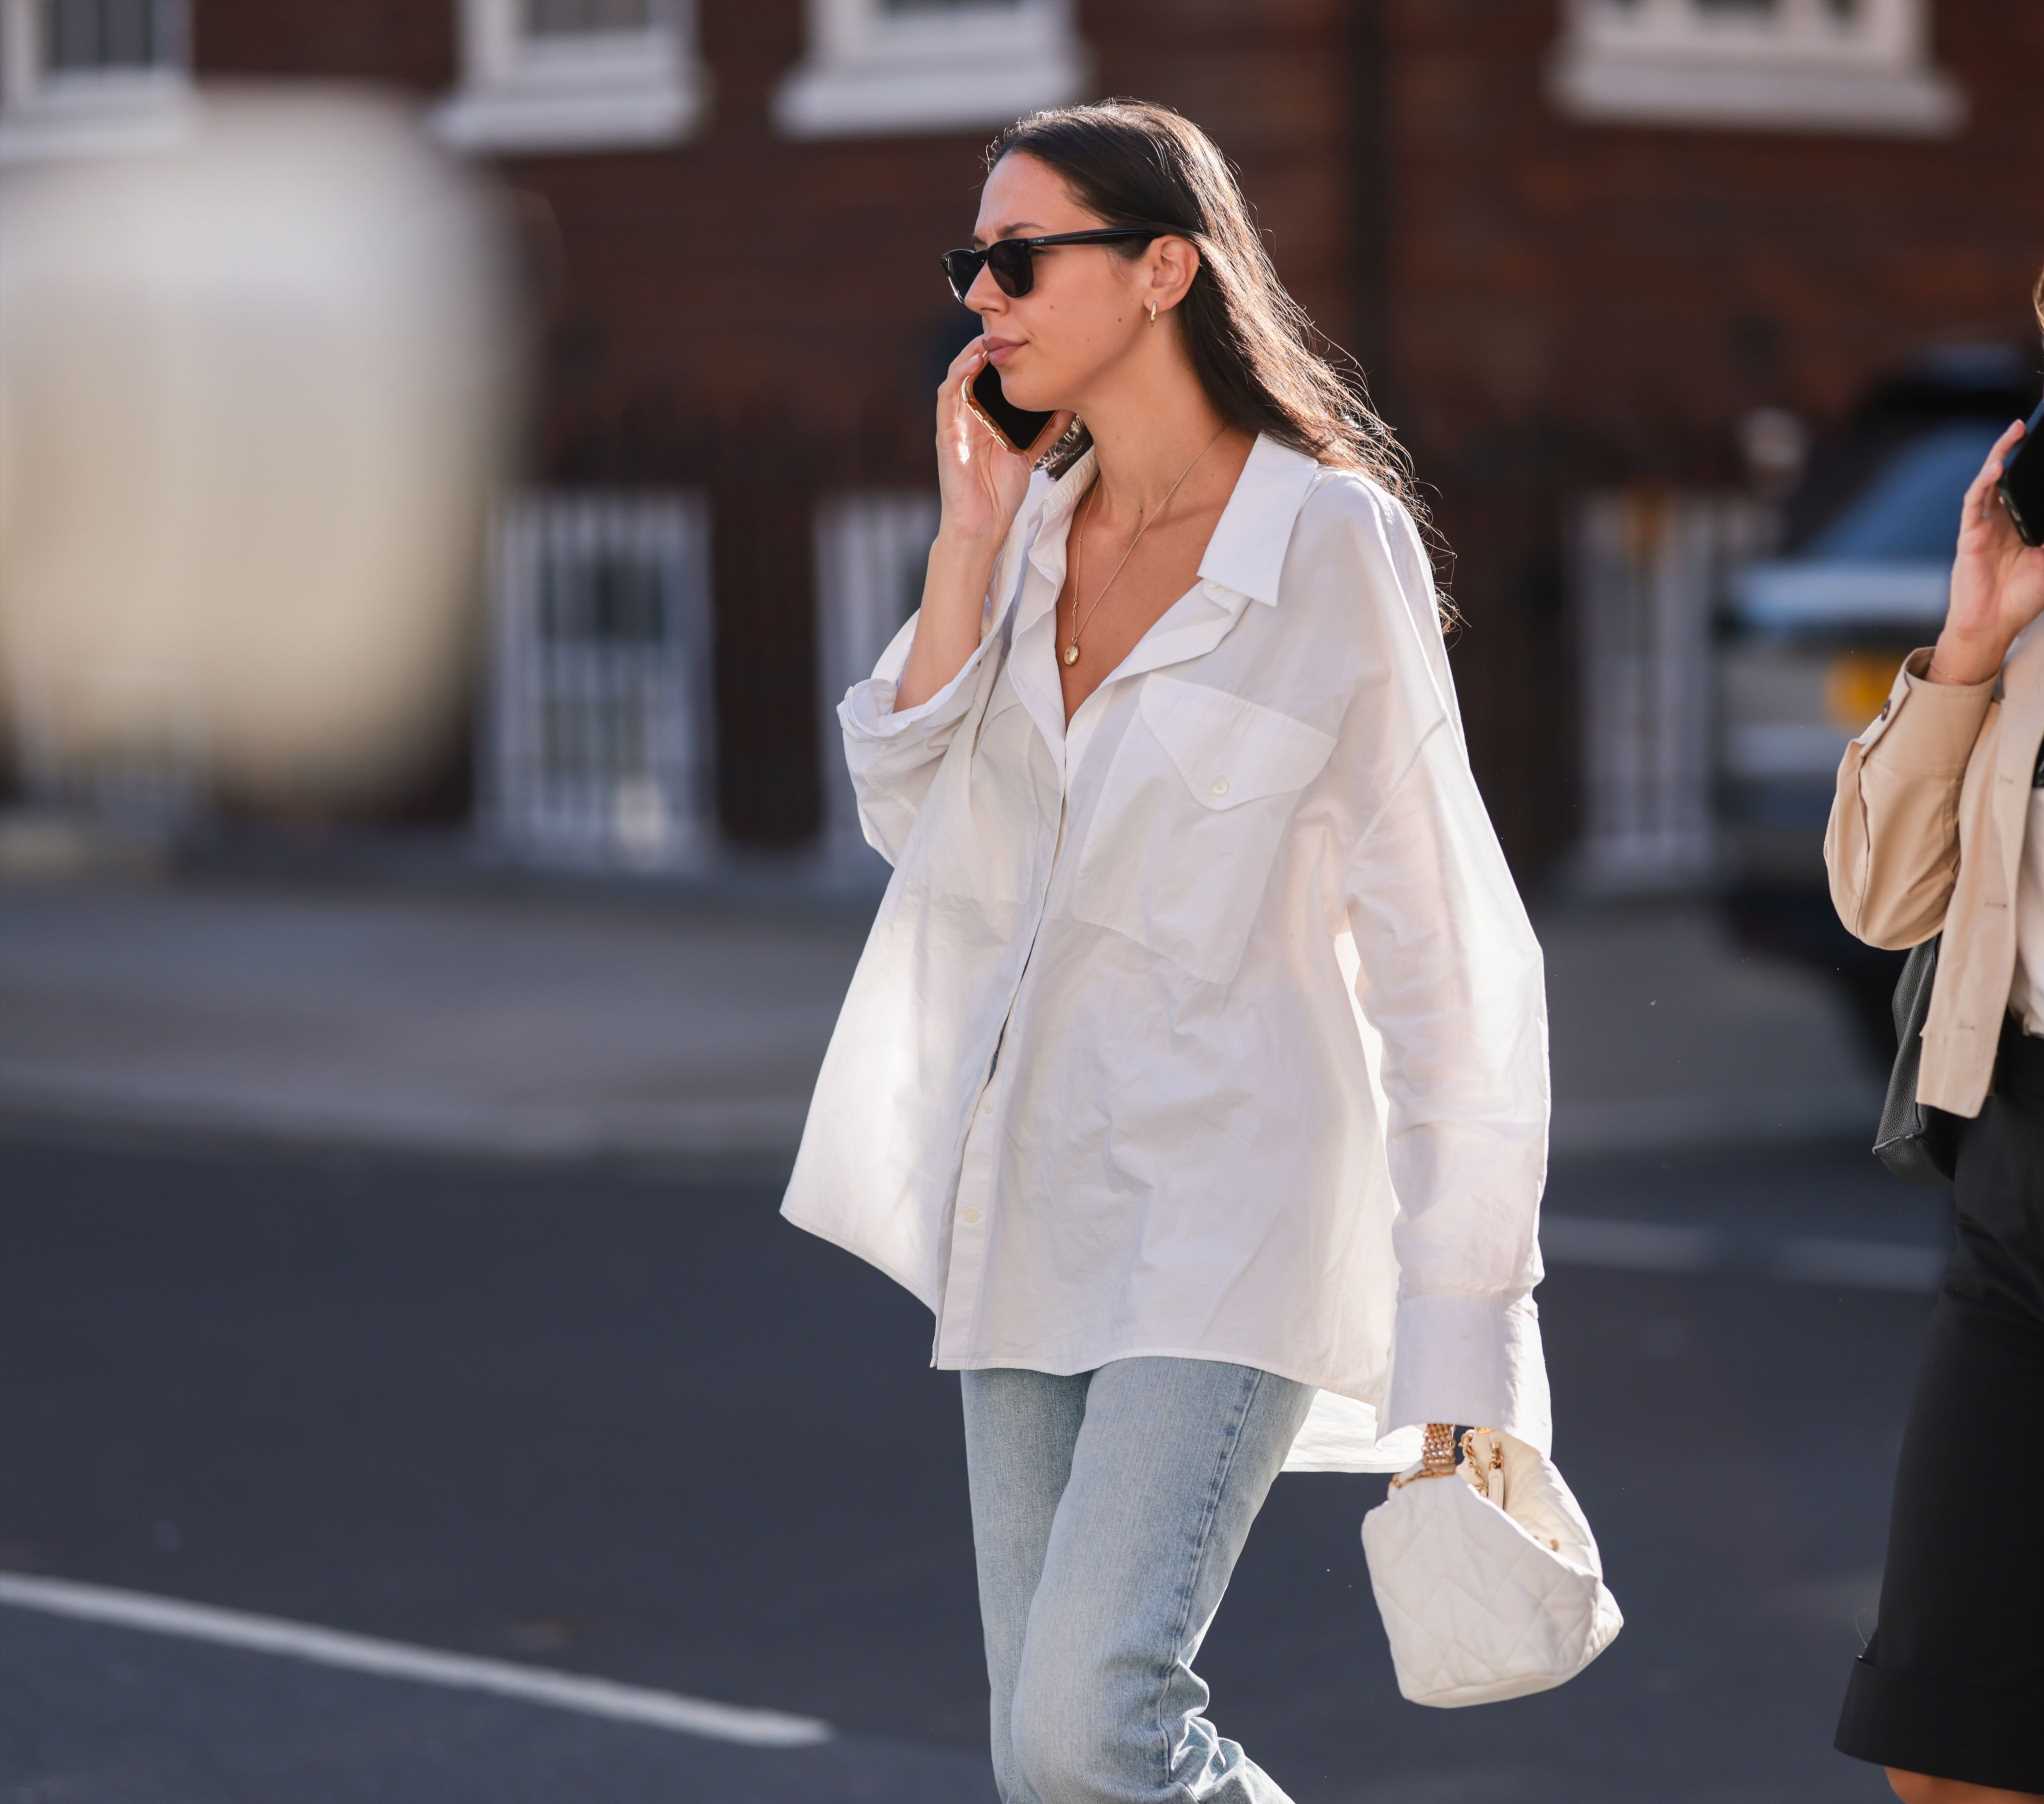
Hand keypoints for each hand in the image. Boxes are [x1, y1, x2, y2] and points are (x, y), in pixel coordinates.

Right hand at [933, 332, 1074, 548]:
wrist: (982, 525)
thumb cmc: (1000, 493)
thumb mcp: (1029, 453)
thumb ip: (1045, 430)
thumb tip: (1069, 406)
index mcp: (987, 417)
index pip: (993, 377)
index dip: (1005, 354)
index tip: (1025, 333)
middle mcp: (969, 415)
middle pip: (976, 370)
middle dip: (988, 345)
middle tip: (1006, 323)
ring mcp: (956, 422)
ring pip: (959, 375)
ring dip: (971, 353)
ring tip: (988, 334)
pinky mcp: (946, 432)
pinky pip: (947, 396)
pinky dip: (958, 374)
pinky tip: (972, 361)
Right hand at [1935, 416, 2043, 680]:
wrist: (1994, 625)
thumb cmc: (2022, 599)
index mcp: (2023, 525)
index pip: (2030, 486)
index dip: (2036, 466)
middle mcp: (2003, 521)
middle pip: (2009, 477)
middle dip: (2017, 450)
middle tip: (2029, 426)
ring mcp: (1984, 526)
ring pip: (1990, 482)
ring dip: (1999, 456)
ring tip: (2013, 434)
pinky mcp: (1970, 535)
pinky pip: (1974, 503)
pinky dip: (1983, 484)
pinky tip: (1994, 469)